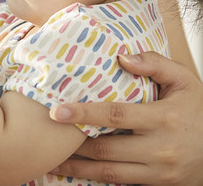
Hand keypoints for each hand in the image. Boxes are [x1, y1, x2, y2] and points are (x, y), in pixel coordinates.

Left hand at [49, 52, 202, 184]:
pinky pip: (120, 183)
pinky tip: (74, 172)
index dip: (84, 113)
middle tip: (44, 136)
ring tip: (50, 161)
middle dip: (72, 144)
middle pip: (106, 148)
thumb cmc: (197, 110)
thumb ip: (155, 64)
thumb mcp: (184, 81)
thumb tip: (121, 57)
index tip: (56, 111)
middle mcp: (160, 149)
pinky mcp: (157, 185)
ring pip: (109, 172)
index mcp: (163, 119)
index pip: (116, 115)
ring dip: (77, 168)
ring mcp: (159, 172)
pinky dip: (95, 178)